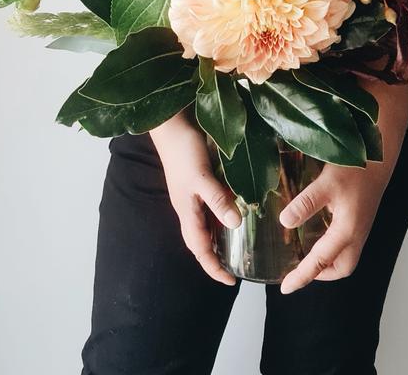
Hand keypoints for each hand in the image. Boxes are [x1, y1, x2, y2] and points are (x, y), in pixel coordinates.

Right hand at [149, 110, 241, 285]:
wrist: (171, 125)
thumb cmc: (184, 151)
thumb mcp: (202, 177)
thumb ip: (217, 200)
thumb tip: (235, 225)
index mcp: (187, 212)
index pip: (200, 250)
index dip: (213, 268)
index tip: (231, 281)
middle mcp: (188, 208)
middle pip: (200, 242)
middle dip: (215, 258)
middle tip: (235, 267)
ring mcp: (190, 195)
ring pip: (204, 226)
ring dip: (217, 238)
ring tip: (236, 245)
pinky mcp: (194, 183)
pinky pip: (207, 210)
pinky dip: (218, 217)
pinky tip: (230, 211)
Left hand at [277, 160, 385, 294]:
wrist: (380, 155)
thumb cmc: (356, 167)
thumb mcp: (326, 183)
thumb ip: (306, 203)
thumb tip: (285, 222)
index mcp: (347, 231)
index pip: (320, 262)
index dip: (301, 277)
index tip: (285, 288)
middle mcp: (356, 234)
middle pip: (341, 268)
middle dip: (321, 274)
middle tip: (299, 271)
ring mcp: (361, 227)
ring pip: (346, 257)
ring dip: (328, 263)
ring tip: (308, 257)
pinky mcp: (361, 218)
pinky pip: (347, 243)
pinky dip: (333, 248)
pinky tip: (320, 234)